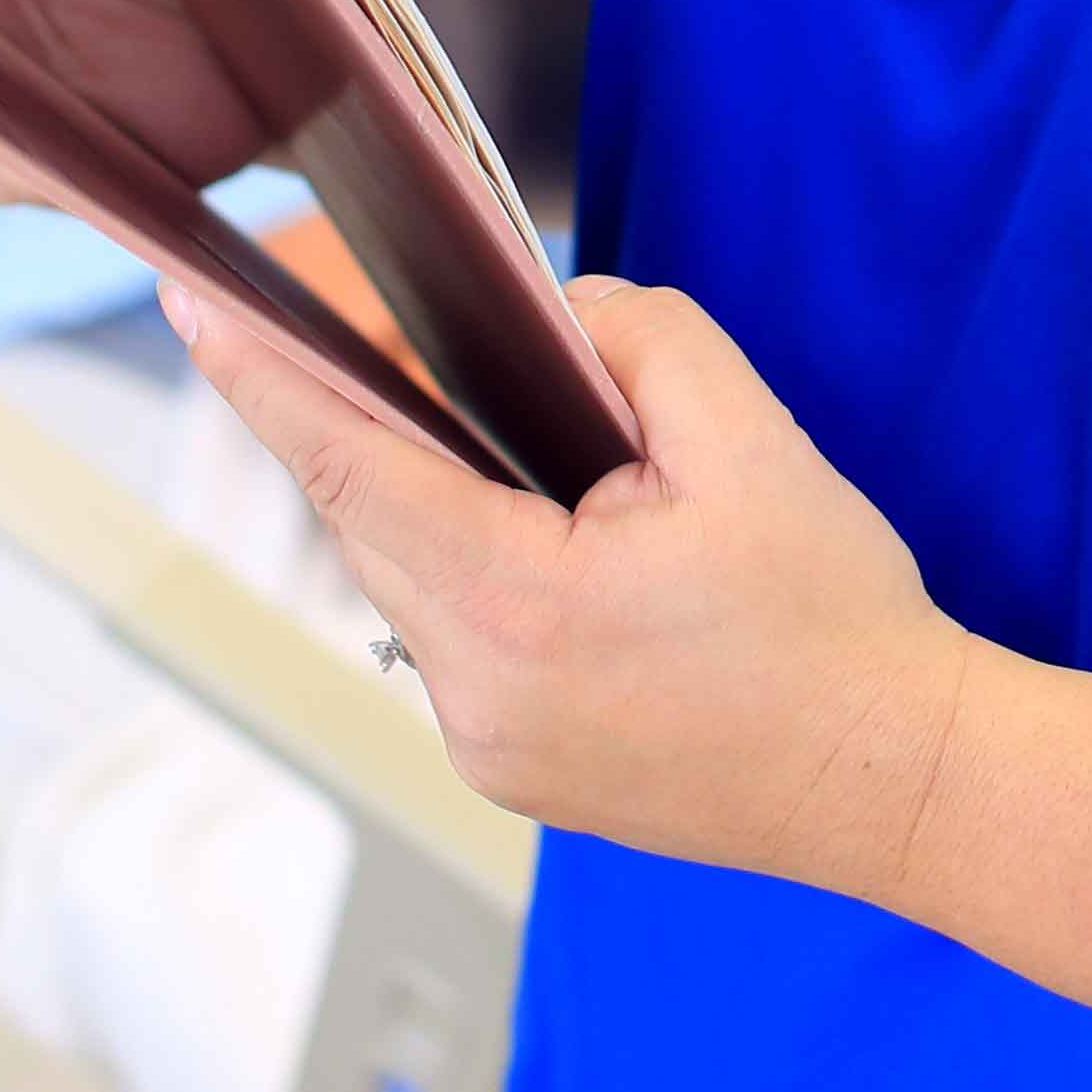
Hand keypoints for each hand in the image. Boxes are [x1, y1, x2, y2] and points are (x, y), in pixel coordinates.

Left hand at [162, 267, 971, 896]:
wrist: (899, 781)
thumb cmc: (835, 622)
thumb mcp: (752, 439)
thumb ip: (640, 341)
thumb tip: (557, 316)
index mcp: (522, 606)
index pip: (350, 471)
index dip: (262, 382)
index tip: (192, 310)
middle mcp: (478, 694)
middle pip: (376, 525)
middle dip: (383, 429)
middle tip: (412, 350)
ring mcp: (489, 747)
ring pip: (415, 585)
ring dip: (446, 510)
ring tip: (548, 470)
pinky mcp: (514, 771)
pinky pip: (458, 644)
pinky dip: (484, 578)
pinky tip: (569, 553)